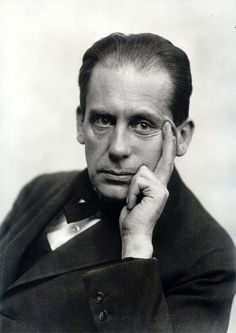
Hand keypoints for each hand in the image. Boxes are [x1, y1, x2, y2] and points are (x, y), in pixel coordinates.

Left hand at [119, 121, 175, 258]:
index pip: (164, 160)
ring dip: (131, 188)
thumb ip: (140, 181)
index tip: (167, 127)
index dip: (168, 143)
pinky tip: (135, 204)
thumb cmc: (132, 215)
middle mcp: (163, 185)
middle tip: (167, 121)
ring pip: (141, 171)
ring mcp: (162, 188)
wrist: (134, 233)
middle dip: (167, 138)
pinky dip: (132, 193)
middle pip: (161, 158)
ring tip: (133, 201)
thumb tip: (141, 170)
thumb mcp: (135, 194)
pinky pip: (139, 180)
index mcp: (158, 184)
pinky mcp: (159, 192)